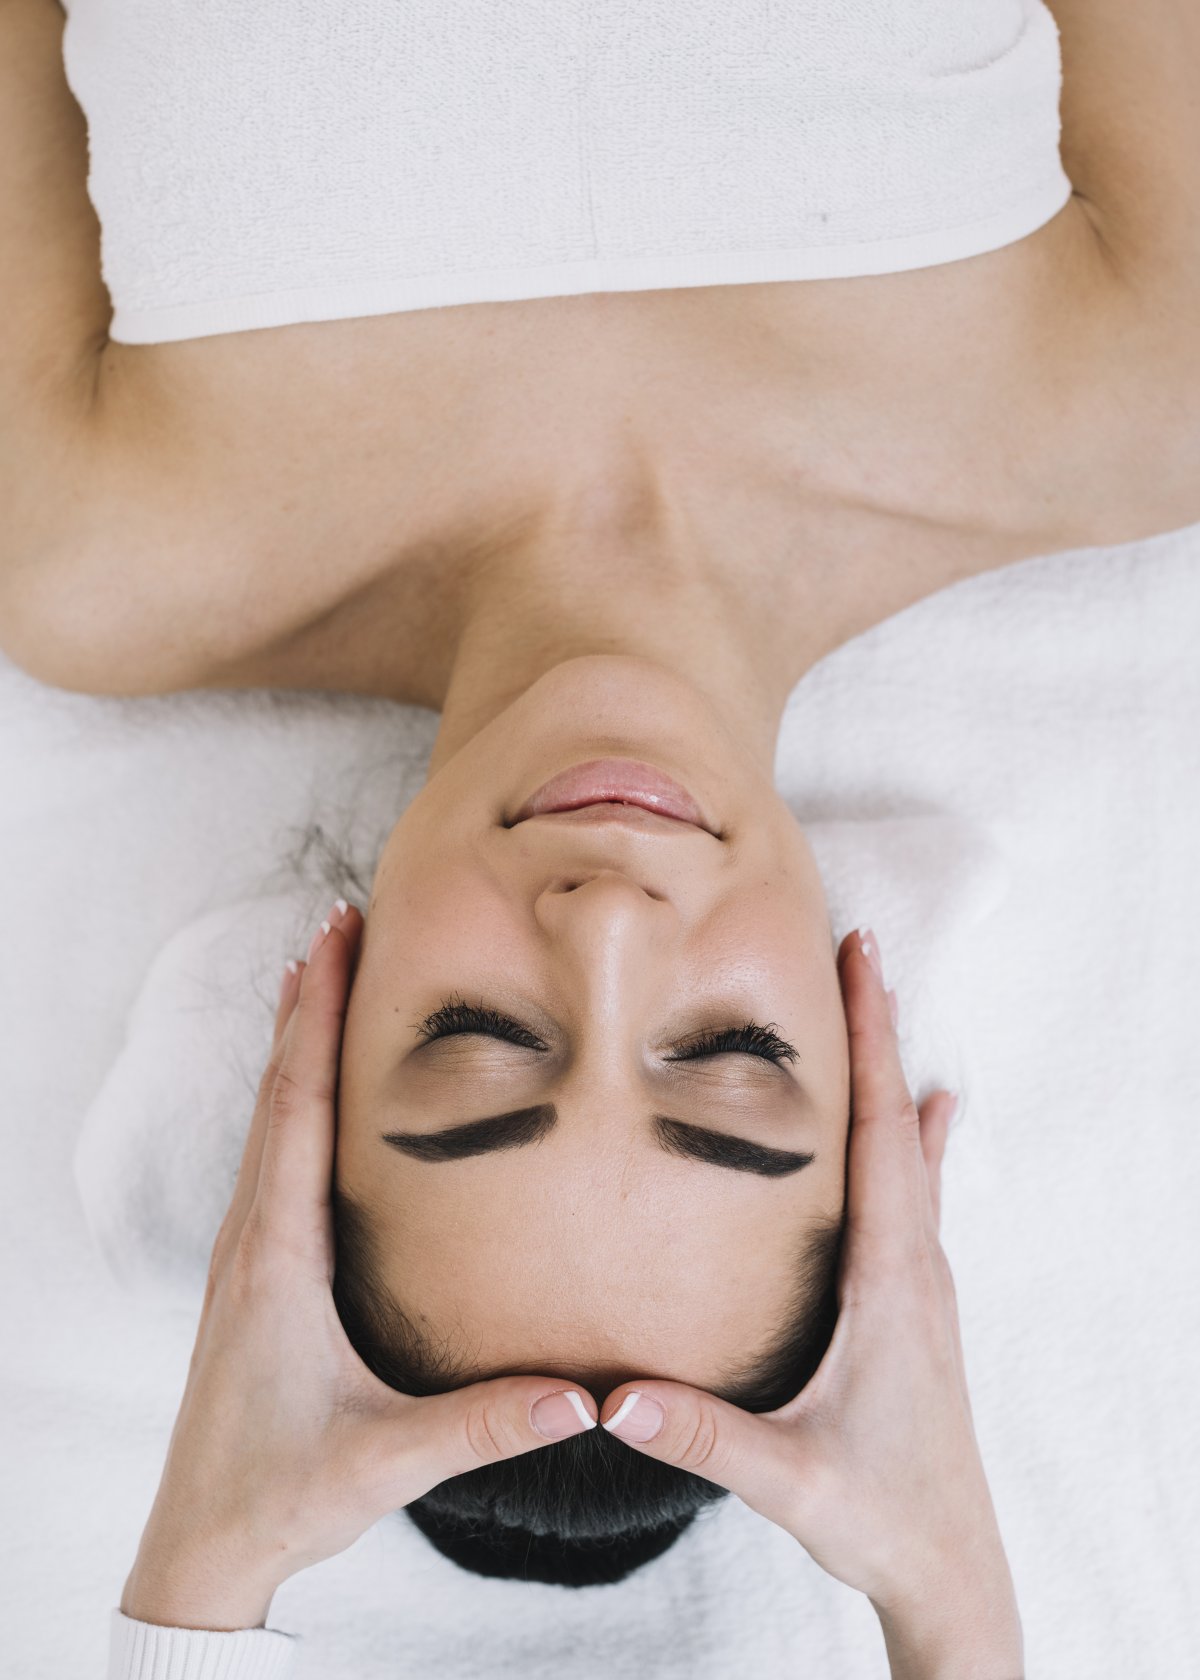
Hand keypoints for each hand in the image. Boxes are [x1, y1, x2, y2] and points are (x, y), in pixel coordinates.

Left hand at [121, 900, 597, 1631]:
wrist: (200, 1541)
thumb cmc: (280, 1494)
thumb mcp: (383, 1462)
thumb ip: (482, 1424)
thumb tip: (580, 1395)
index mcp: (280, 1258)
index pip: (299, 1109)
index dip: (319, 1018)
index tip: (338, 940)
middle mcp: (255, 1238)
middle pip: (280, 1089)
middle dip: (310, 999)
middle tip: (343, 919)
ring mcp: (249, 1251)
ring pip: (271, 1116)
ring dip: (298, 1039)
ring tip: (327, 973)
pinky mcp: (256, 1269)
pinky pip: (272, 1153)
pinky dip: (293, 1092)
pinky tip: (316, 1085)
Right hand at [600, 929, 1021, 1674]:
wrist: (951, 1567)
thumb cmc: (880, 1517)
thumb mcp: (788, 1479)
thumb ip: (703, 1435)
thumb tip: (615, 1396)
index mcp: (889, 1281)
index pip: (879, 1136)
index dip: (871, 1044)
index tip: (861, 962)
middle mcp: (917, 1266)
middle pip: (899, 1121)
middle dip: (879, 1031)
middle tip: (860, 948)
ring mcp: (925, 1284)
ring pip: (912, 1152)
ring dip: (893, 1075)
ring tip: (880, 1007)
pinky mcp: (918, 1304)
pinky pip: (918, 1193)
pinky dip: (915, 1136)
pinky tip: (929, 1117)